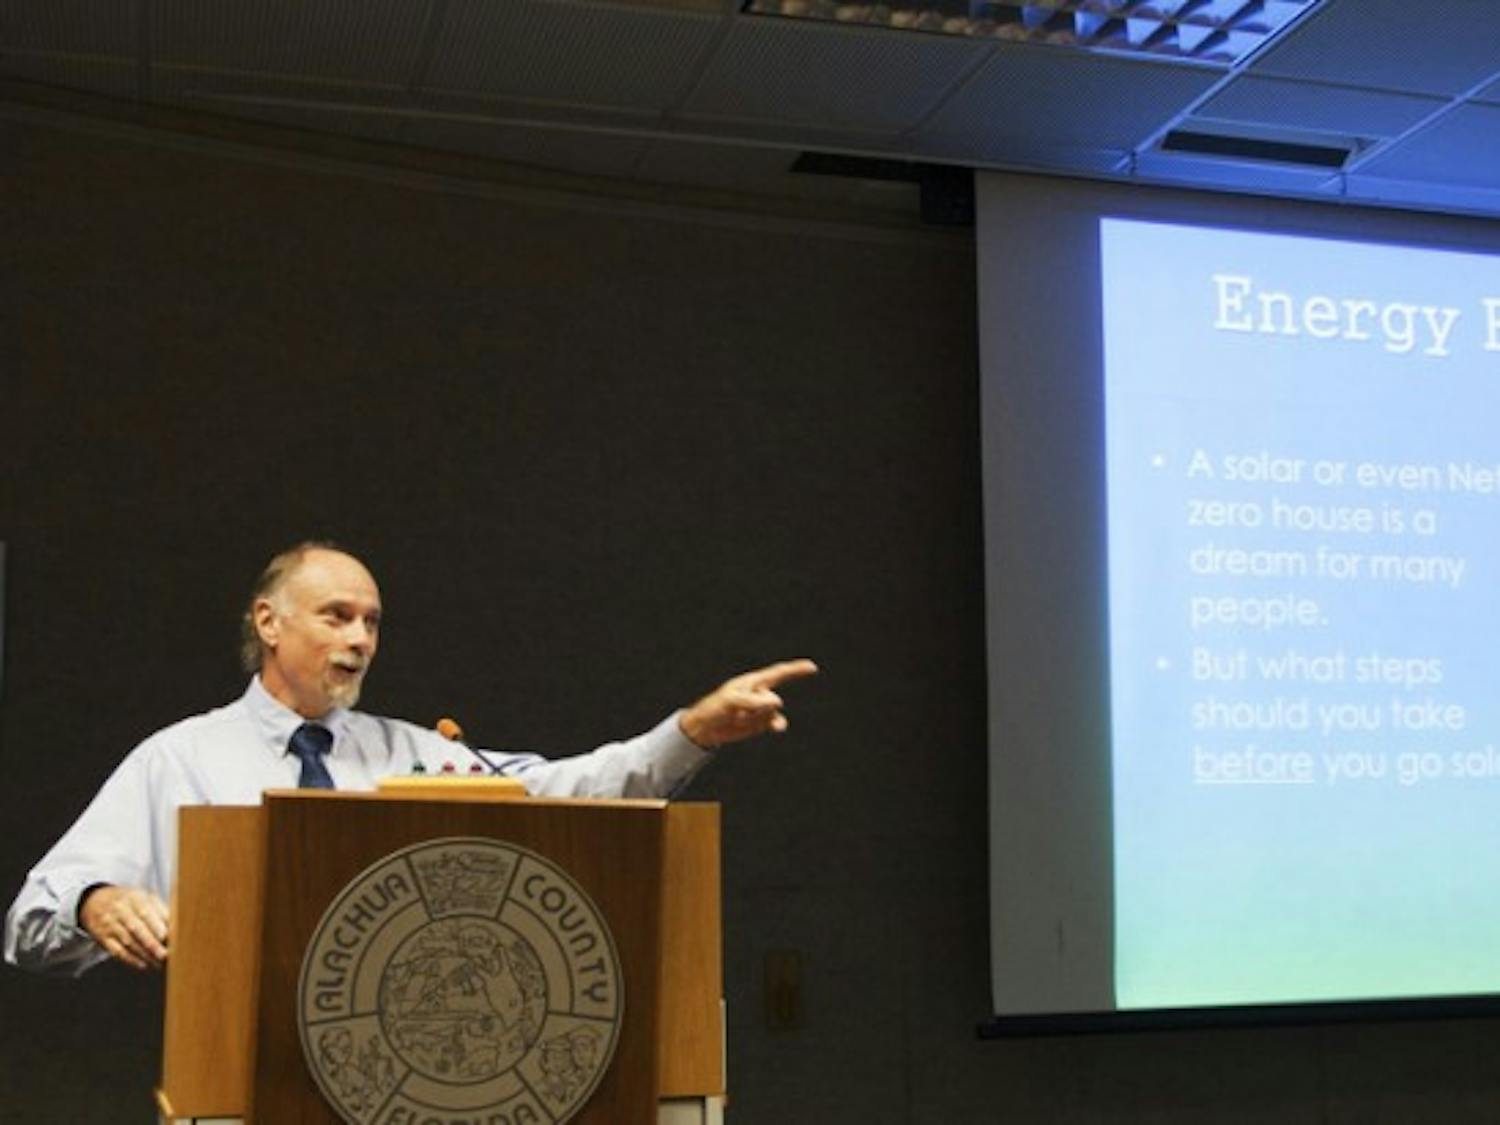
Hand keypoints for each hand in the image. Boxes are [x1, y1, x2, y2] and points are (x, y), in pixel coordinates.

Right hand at [78, 884, 169, 970]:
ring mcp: (110, 925)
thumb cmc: (128, 900)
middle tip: (166, 955)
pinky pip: (117, 951)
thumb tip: (176, 925)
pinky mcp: (102, 938)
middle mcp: (120, 911)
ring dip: (145, 955)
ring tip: (159, 963)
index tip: (169, 938)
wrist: (94, 901)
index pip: (146, 913)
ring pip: (128, 942)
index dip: (157, 926)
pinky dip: (131, 960)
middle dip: (152, 944)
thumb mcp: (143, 896)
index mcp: (134, 898)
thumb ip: (160, 909)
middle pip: (137, 929)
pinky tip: (143, 965)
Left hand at [679, 659, 818, 748]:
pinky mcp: (761, 723)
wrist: (706, 728)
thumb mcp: (731, 701)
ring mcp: (762, 709)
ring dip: (765, 717)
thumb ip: (754, 700)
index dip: (795, 669)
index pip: (778, 673)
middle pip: (772, 698)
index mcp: (753, 682)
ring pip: (774, 712)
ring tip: (745, 719)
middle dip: (761, 706)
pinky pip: (775, 722)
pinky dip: (776, 724)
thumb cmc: (715, 707)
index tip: (812, 667)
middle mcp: (761, 694)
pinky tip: (776, 727)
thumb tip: (777, 702)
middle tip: (741, 711)